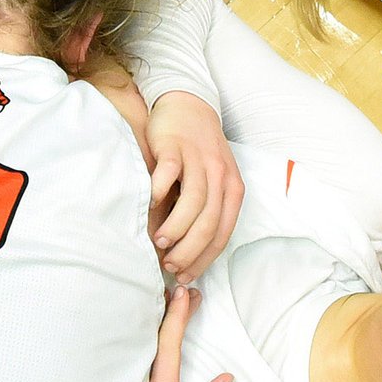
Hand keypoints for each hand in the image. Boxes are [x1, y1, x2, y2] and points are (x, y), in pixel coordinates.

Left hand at [136, 283, 228, 381]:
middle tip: (188, 290)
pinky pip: (135, 358)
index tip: (186, 294)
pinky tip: (153, 327)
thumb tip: (225, 378)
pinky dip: (146, 338)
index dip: (177, 319)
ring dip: (158, 322)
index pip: (168, 348)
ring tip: (173, 300)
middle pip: (154, 339)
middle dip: (171, 311)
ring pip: (142, 346)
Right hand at [147, 90, 240, 284]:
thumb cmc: (196, 153)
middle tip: (170, 265)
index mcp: (232, 189)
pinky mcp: (175, 146)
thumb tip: (184, 254)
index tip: (186, 275)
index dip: (204, 258)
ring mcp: (198, 159)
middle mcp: (220, 175)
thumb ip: (202, 213)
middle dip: (190, 250)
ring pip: (193, 202)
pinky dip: (159, 191)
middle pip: (209, 222)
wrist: (188, 106)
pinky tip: (149, 205)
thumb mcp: (211, 183)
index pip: (222, 233)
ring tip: (160, 242)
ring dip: (176, 227)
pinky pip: (169, 172)